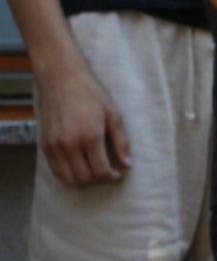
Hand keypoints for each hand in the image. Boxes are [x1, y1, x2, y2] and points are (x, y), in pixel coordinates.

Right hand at [36, 67, 130, 185]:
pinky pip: (56, 170)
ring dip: (83, 180)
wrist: (62, 80)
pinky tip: (79, 167)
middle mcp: (69, 144)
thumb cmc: (91, 95)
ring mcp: (54, 146)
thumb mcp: (113, 115)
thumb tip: (126, 164)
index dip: (112, 176)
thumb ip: (121, 141)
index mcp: (89, 136)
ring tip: (94, 171)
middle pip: (84, 177)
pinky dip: (68, 174)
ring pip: (68, 178)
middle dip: (99, 179)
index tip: (118, 174)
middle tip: (108, 173)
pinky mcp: (44, 145)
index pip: (100, 170)